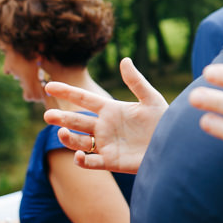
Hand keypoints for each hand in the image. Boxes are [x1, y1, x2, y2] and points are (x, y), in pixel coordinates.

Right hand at [44, 57, 166, 172]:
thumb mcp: (151, 99)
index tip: (50, 86)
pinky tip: (78, 155)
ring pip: (79, 141)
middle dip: (61, 118)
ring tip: (62, 132)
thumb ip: (136, 82)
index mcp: (111, 109)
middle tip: (48, 116)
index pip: (84, 99)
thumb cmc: (165, 120)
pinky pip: (91, 162)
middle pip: (77, 121)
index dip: (67, 92)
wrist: (174, 145)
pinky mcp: (111, 161)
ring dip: (68, 138)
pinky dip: (81, 160)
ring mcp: (106, 145)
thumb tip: (124, 60)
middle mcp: (105, 127)